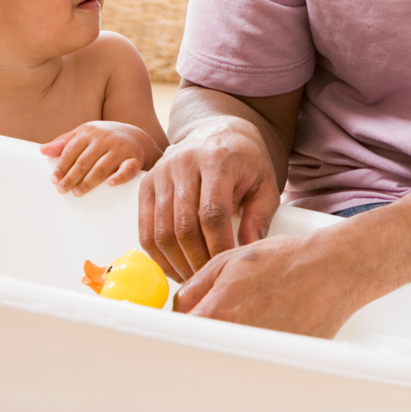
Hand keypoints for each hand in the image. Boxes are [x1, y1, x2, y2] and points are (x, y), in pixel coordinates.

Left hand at [40, 121, 147, 195]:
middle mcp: (104, 139)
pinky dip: (119, 176)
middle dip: (72, 177)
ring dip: (88, 181)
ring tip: (77, 192)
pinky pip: (128, 169)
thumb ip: (63, 143)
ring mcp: (120, 148)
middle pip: (84, 161)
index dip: (62, 166)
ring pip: (102, 167)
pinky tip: (110, 184)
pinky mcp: (134, 158)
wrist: (134, 135)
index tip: (54, 180)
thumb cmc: (102, 137)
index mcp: (89, 132)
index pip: (72, 151)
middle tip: (62, 190)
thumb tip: (42, 150)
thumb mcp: (83, 134)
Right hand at [138, 118, 281, 281]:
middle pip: (183, 226)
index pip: (212, 212)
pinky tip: (175, 266)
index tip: (226, 266)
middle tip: (210, 279)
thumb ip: (259, 216)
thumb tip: (246, 250)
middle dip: (197, 260)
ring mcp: (161, 173)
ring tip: (194, 277)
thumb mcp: (265, 184)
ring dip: (177, 262)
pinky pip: (145, 229)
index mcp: (216, 160)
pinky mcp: (146, 184)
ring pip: (161, 231)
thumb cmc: (244, 162)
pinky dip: (158, 255)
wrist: (218, 133)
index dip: (218, 246)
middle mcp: (183, 163)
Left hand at [172, 231, 361, 337]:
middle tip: (227, 308)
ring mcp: (259, 351)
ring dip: (234, 333)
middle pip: (206, 343)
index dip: (182, 322)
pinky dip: (259, 338)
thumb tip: (180, 304)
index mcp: (217, 312)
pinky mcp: (281, 357)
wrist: (331, 268)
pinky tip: (274, 316)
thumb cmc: (285, 259)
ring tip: (256, 308)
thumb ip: (196, 286)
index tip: (185, 318)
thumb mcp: (229, 261)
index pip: (180, 331)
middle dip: (208, 327)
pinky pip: (258, 353)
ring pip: (230, 350)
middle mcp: (236, 338)